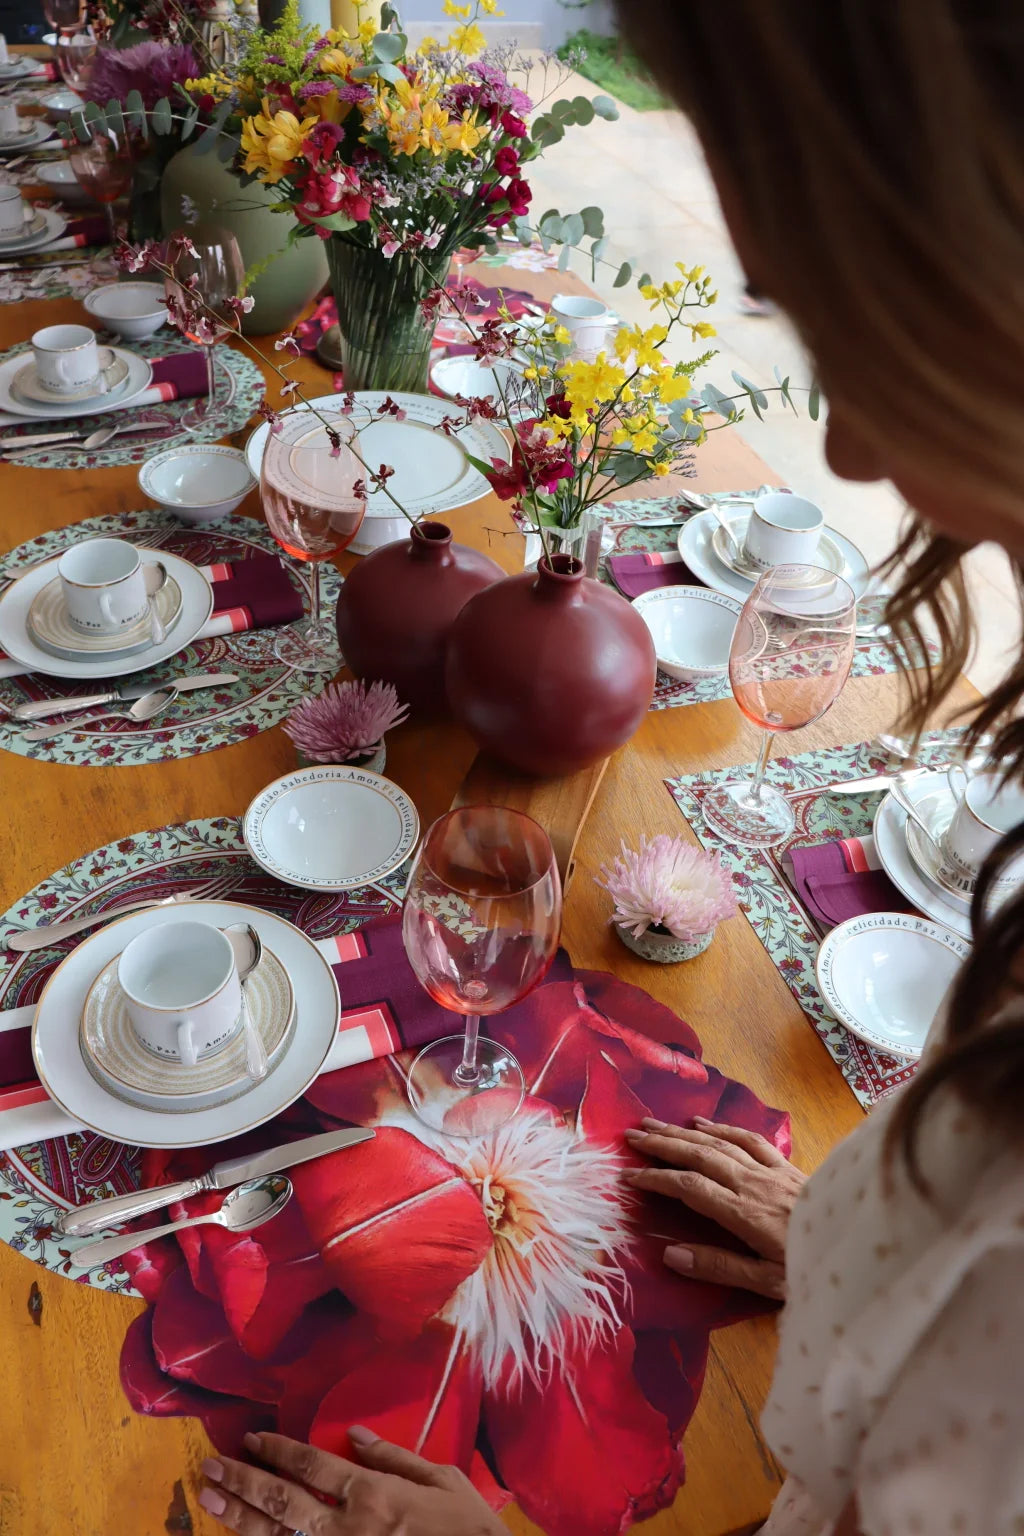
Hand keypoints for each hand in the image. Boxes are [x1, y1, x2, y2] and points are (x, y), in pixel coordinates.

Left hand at [198, 1428, 506, 1535]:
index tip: (252, 1438)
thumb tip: (354, 1435)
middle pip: (282, 1501)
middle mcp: (348, 1528)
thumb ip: (393, 1456)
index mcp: (373, 1494)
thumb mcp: (440, 1479)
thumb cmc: (466, 1526)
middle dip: (241, 1481)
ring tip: (210, 1500)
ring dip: (240, 1518)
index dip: (277, 1450)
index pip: (312, 1465)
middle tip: (209, 1466)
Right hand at [623, 1115, 805, 1298]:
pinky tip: (704, 1123)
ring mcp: (770, 1170)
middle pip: (699, 1156)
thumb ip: (719, 1266)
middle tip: (631, 1136)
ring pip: (719, 1143)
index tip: (629, 1176)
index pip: (690, 1189)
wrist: (863, 1242)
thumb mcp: (767, 1282)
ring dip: (683, 1132)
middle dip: (663, 1144)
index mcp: (744, 1213)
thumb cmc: (813, 1268)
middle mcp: (753, 1183)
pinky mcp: (786, 1165)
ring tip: (654, 1124)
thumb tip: (669, 1253)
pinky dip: (722, 1127)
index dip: (657, 1179)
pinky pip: (749, 1139)